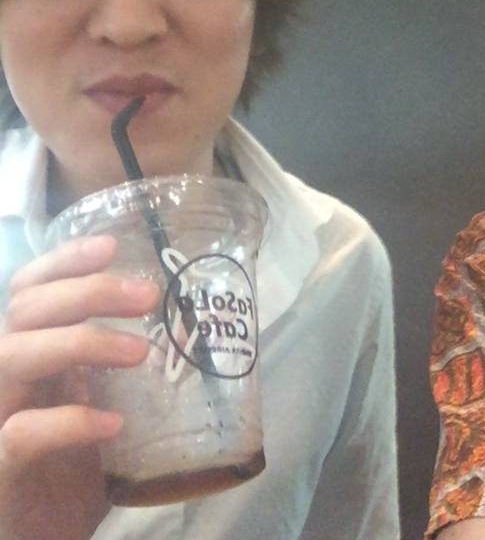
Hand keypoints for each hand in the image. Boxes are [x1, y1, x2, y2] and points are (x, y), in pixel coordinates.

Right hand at [0, 235, 158, 539]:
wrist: (38, 539)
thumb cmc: (72, 471)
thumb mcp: (104, 408)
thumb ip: (128, 373)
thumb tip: (192, 329)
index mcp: (31, 354)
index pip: (31, 289)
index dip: (65, 261)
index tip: (113, 246)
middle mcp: (8, 377)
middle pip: (27, 308)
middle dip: (88, 291)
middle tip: (149, 295)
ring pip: (16, 354)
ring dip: (82, 342)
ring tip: (139, 351)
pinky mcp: (0, 468)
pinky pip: (23, 432)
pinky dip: (71, 420)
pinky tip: (113, 423)